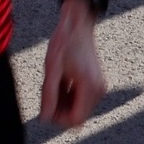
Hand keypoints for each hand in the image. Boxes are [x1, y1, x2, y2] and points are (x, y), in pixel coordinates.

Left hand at [38, 0, 106, 127]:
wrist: (78, 24)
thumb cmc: (65, 42)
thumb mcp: (52, 69)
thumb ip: (48, 95)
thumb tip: (44, 118)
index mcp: (90, 87)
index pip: (76, 120)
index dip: (59, 119)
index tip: (46, 109)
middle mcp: (98, 90)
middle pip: (78, 115)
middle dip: (61, 110)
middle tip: (46, 96)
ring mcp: (99, 87)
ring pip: (79, 108)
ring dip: (64, 102)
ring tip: (52, 85)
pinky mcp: (96, 83)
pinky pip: (82, 98)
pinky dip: (69, 95)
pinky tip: (59, 83)